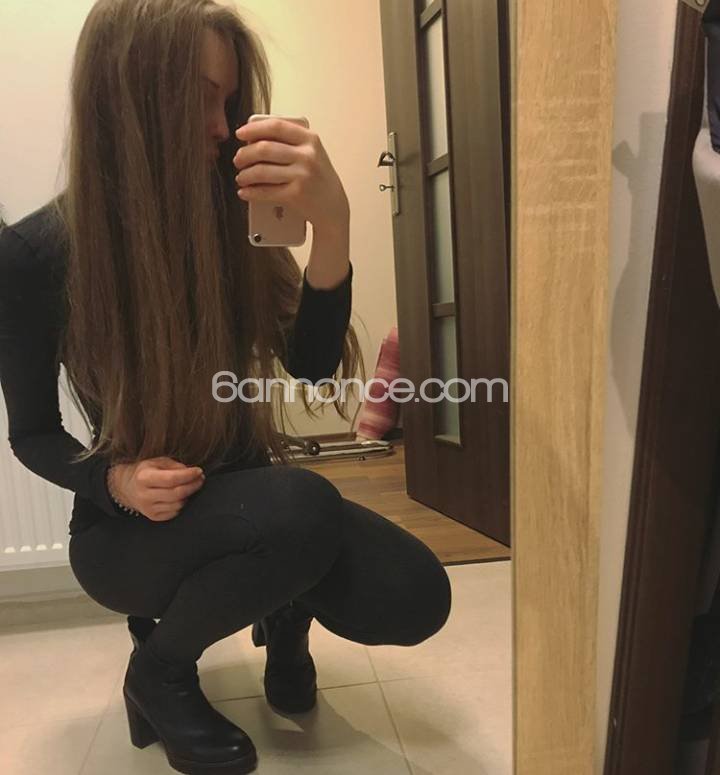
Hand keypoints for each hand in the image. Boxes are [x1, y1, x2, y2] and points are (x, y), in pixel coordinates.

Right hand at [108, 457, 205, 521]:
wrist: (128, 487)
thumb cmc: (147, 471)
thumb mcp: (158, 462)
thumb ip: (175, 466)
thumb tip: (192, 473)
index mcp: (144, 478)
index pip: (171, 479)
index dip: (188, 475)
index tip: (199, 471)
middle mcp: (144, 495)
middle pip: (176, 494)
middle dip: (193, 486)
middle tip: (201, 479)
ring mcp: (148, 508)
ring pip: (177, 504)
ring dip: (189, 495)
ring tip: (192, 486)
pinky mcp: (153, 517)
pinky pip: (174, 512)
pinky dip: (182, 504)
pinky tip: (182, 496)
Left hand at [233, 118, 349, 232]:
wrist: (333, 207)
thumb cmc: (318, 178)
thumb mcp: (312, 152)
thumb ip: (290, 140)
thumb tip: (254, 135)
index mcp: (310, 139)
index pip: (276, 126)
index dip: (254, 128)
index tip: (240, 134)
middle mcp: (307, 155)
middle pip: (264, 148)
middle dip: (245, 154)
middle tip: (238, 160)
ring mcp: (302, 175)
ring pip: (262, 171)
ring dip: (245, 175)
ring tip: (241, 178)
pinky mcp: (296, 195)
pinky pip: (266, 191)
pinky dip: (251, 192)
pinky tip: (244, 192)